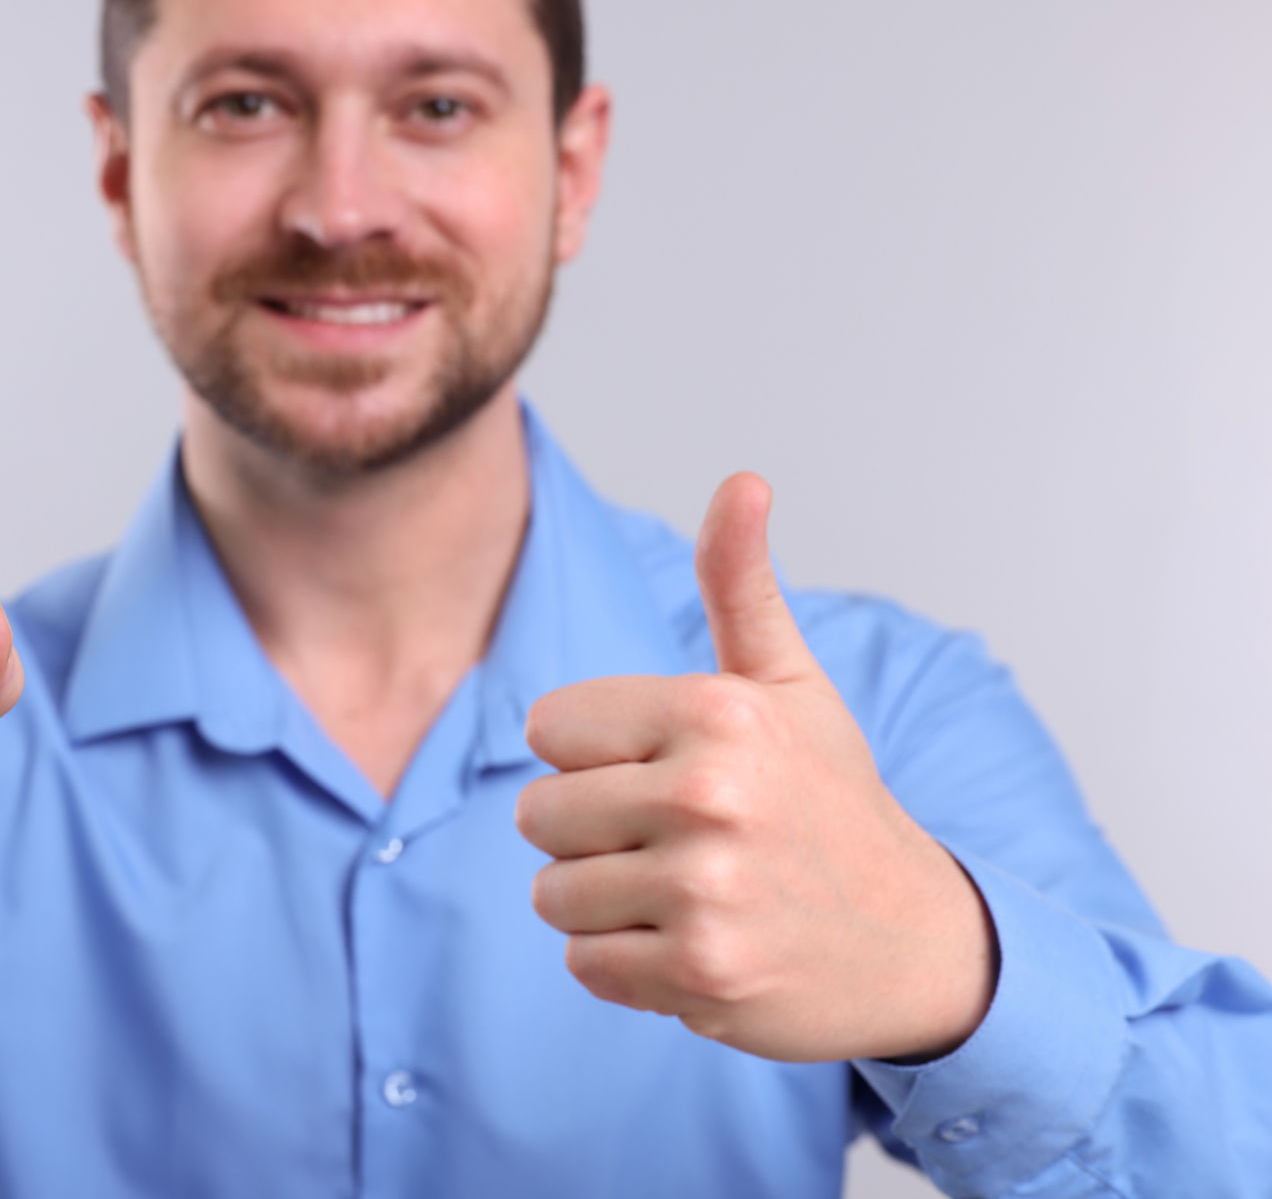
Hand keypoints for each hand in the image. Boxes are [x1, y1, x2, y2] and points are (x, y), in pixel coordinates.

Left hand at [513, 473, 997, 1063]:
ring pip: (552, 893)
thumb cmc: (831, 803)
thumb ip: (741, 585)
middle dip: (592, 831)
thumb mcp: (790, 685)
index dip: (595, 754)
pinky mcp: (700, 974)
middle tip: (678, 840)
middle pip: (538, 813)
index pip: (548, 727)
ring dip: (605, 902)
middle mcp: (710, 795)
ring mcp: (705, 891)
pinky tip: (696, 945)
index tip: (665, 770)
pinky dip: (627, 965)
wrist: (917, 944)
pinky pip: (584, 963)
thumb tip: (742, 481)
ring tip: (687, 893)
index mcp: (717, 711)